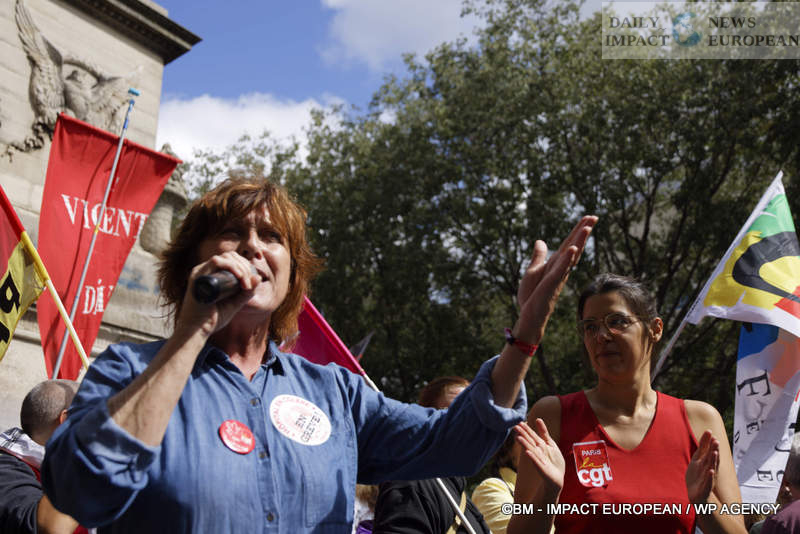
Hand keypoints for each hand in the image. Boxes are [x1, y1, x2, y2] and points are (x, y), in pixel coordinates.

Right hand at [176, 251, 261, 336]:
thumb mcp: (235, 303)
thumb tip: (259, 277)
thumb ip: (246, 292)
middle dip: (245, 267)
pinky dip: (231, 266)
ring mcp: (200, 272)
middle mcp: (205, 270)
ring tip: (245, 284)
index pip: (231, 260)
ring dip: (240, 267)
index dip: (245, 266)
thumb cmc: (213, 318)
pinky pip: (216, 262)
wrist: (197, 331)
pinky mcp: (198, 276)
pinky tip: (239, 277)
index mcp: (212, 274)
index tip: (251, 283)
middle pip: (230, 256)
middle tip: (249, 285)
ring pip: (224, 257)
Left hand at [514, 216, 596, 343]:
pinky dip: (566, 260)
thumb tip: (540, 241)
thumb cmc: (532, 296)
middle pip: (573, 247)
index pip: (568, 244)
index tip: (588, 217)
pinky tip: (572, 249)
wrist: (529, 316)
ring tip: (586, 227)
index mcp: (556, 265)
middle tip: (594, 216)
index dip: (577, 231)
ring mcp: (557, 277)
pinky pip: (560, 271)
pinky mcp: (550, 285)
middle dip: (582, 232)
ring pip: (570, 256)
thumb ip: (538, 257)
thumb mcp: (532, 271)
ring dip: (578, 242)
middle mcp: (560, 269)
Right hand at [516, 419, 564, 493]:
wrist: (557, 478)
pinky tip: (528, 453)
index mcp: (540, 445)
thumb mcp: (550, 444)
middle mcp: (538, 452)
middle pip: (530, 442)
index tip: (520, 423)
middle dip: (523, 435)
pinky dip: (533, 458)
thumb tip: (537, 419)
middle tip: (515, 427)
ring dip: (525, 445)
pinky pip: (537, 463)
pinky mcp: (542, 469)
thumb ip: (544, 432)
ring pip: (531, 450)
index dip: (526, 430)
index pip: (532, 436)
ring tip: (518, 438)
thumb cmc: (553, 461)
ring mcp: (539, 460)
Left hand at [685, 430, 719, 504]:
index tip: (712, 435)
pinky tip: (711, 471)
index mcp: (707, 463)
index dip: (710, 444)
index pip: (710, 452)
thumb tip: (709, 431)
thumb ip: (703, 446)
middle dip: (714, 450)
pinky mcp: (705, 489)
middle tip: (716, 441)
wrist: (697, 496)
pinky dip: (709, 477)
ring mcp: (708, 479)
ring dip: (713, 461)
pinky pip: (708, 482)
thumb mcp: (699, 459)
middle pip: (712, 459)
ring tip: (715, 453)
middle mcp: (709, 470)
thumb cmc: (698, 475)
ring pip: (711, 469)